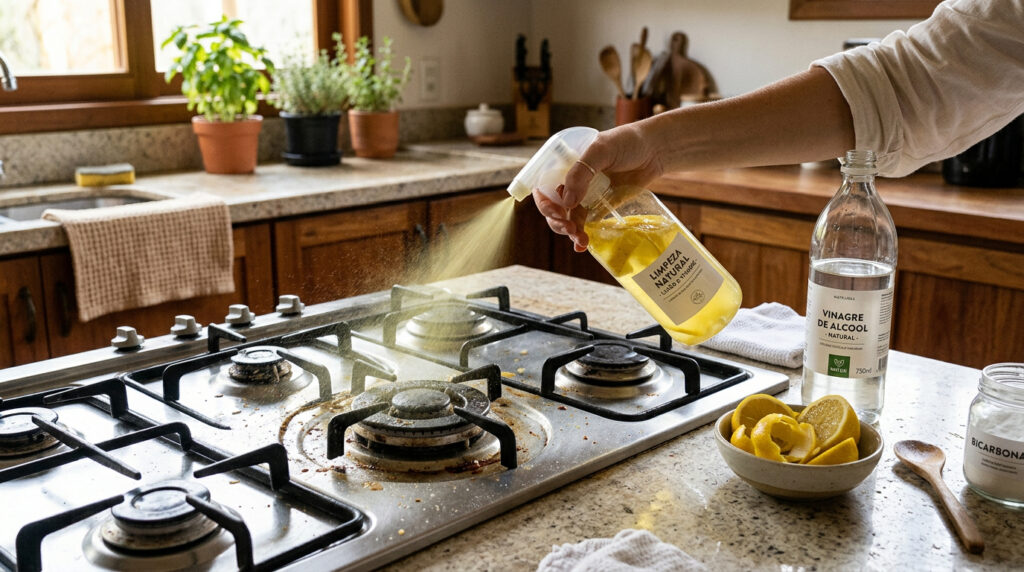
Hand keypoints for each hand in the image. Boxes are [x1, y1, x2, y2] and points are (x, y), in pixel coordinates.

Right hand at [533, 123, 662, 251]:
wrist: (655, 150)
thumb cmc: (626, 142)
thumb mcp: (601, 150)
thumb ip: (582, 172)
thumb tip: (567, 202)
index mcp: (564, 165)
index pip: (544, 186)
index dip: (545, 202)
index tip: (557, 212)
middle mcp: (570, 181)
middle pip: (553, 206)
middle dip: (557, 220)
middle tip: (569, 228)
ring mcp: (585, 195)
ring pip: (568, 218)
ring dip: (569, 231)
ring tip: (580, 240)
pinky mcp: (599, 207)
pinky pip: (585, 223)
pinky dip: (581, 235)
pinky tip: (583, 245)